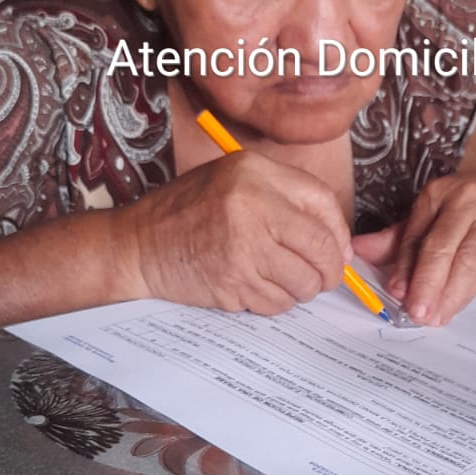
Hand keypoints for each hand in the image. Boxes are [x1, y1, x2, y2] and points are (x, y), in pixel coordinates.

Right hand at [115, 152, 350, 314]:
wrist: (137, 244)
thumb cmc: (188, 213)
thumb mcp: (233, 181)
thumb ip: (283, 199)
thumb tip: (338, 242)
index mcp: (254, 172)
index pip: (321, 202)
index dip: (338, 232)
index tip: (337, 250)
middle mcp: (251, 204)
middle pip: (321, 247)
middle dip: (329, 271)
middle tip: (323, 277)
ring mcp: (243, 246)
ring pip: (303, 282)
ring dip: (300, 290)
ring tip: (282, 280)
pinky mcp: (233, 282)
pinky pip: (277, 302)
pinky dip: (275, 302)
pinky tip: (256, 288)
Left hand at [352, 170, 475, 325]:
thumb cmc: (471, 208)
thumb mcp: (433, 213)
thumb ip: (398, 237)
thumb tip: (360, 251)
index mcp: (440, 194)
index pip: (417, 233)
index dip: (405, 266)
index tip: (395, 291)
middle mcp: (466, 205)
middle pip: (443, 247)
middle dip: (428, 283)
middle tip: (416, 311)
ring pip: (467, 265)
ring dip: (448, 296)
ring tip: (433, 317)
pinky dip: (464, 296)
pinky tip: (451, 308)